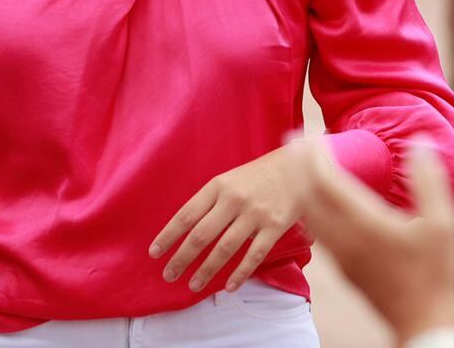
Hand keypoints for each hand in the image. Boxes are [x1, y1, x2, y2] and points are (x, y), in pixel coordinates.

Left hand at [150, 140, 315, 294]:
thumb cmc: (257, 176)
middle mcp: (233, 199)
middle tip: (169, 275)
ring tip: (193, 286)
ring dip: (206, 270)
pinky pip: (254, 255)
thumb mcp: (230, 179)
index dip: (168, 235)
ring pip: (224, 249)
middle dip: (181, 258)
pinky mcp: (275, 227)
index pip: (186, 214)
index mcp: (218, 186)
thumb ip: (210, 201)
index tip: (154, 253)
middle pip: (201, 235)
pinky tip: (228, 286)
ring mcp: (255, 214)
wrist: (298, 167)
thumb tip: (186, 229)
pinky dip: (240, 273)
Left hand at [294, 138, 453, 341]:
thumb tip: (419, 143)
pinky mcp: (342, 268)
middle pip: (308, 197)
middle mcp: (345, 239)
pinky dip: (309, 209)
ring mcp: (340, 256)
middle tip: (292, 142)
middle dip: (298, 167)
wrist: (423, 323)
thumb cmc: (436, 273)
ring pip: (308, 216)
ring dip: (301, 188)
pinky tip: (315, 204)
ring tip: (299, 168)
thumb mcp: (443, 224)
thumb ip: (428, 181)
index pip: (326, 183)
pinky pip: (315, 232)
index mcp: (365, 224)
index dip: (312, 157)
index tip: (305, 135)